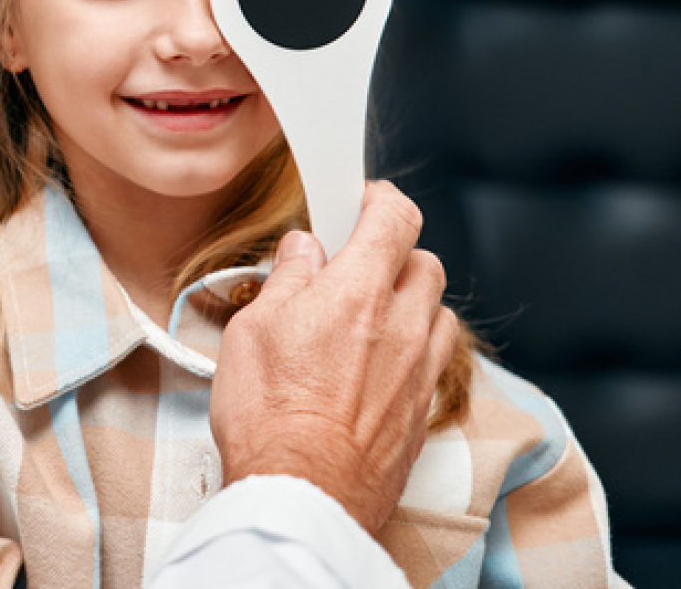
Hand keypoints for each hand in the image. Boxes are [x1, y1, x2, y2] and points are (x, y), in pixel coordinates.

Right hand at [210, 181, 457, 533]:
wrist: (303, 492)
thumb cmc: (270, 413)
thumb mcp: (254, 329)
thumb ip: (288, 279)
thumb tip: (305, 250)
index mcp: (358, 291)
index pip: (396, 218)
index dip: (381, 199)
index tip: (362, 201)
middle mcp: (402, 324)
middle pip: (424, 262)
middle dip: (394, 253)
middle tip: (354, 265)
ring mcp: (419, 369)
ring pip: (437, 311)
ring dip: (409, 302)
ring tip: (367, 318)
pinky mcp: (424, 410)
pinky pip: (434, 359)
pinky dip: (414, 347)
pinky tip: (379, 362)